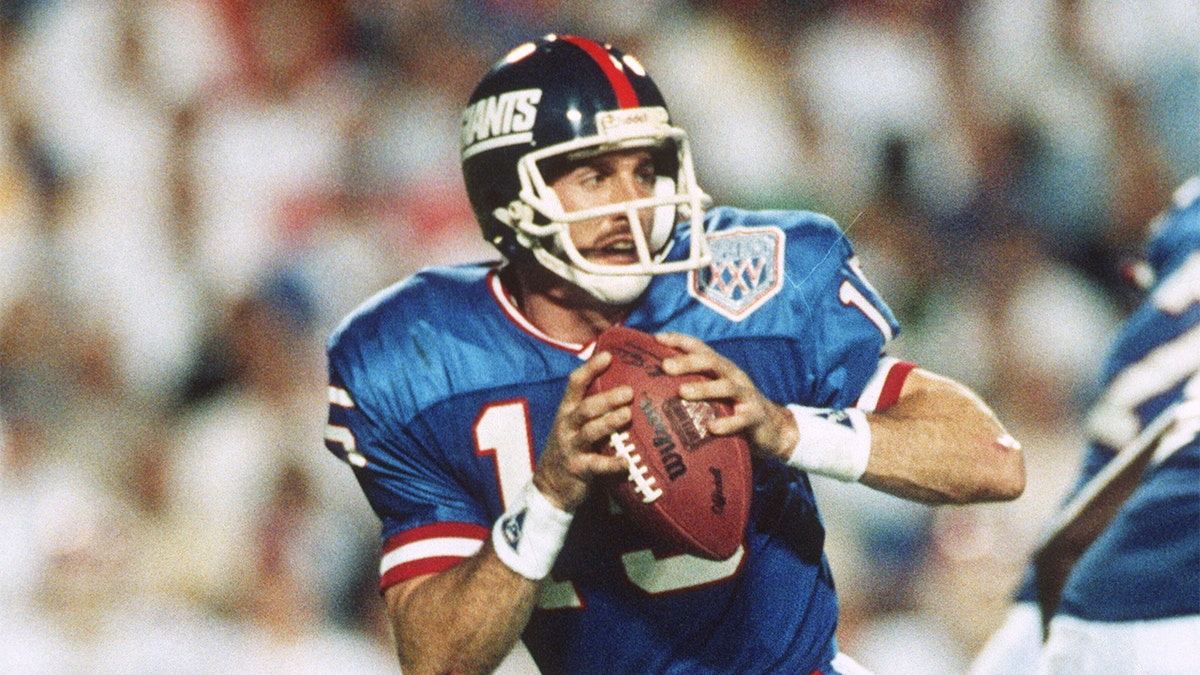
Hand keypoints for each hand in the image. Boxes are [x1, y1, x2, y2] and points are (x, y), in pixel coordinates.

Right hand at [532, 350, 632, 511]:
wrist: (550, 486)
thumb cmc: (571, 448)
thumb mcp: (575, 424)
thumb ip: (592, 408)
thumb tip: (623, 385)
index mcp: (567, 411)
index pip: (575, 384)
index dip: (591, 368)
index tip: (609, 355)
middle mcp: (567, 426)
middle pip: (586, 408)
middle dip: (607, 398)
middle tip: (629, 391)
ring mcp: (571, 448)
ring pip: (590, 432)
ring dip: (609, 422)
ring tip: (627, 415)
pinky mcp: (579, 469)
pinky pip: (597, 465)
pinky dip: (613, 464)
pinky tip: (627, 462)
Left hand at [655, 332, 797, 461]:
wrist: (773, 429)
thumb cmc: (733, 409)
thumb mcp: (714, 393)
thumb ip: (692, 385)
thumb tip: (652, 386)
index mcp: (720, 368)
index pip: (699, 348)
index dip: (679, 340)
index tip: (656, 339)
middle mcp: (733, 376)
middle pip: (711, 362)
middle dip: (688, 362)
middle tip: (666, 366)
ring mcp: (746, 395)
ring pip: (725, 387)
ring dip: (704, 388)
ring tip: (682, 393)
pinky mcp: (755, 416)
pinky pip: (741, 419)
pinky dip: (726, 423)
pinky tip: (711, 427)